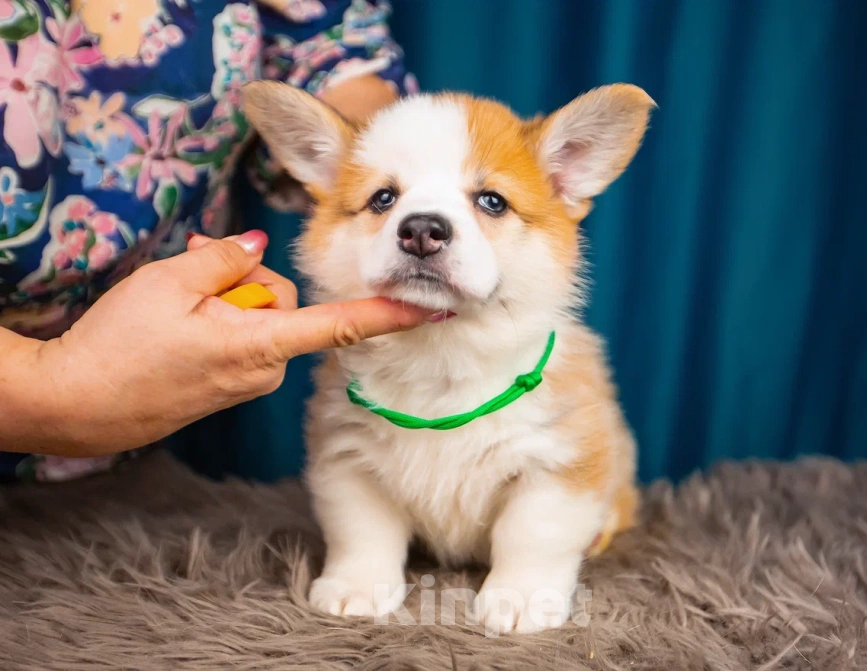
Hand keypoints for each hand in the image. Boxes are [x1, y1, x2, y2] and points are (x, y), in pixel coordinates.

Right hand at [9, 231, 431, 455]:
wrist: (77, 407)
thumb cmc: (119, 346)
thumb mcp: (168, 284)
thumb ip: (224, 261)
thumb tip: (254, 249)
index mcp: (261, 343)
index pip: (342, 327)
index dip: (390, 315)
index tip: (432, 309)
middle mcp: (266, 369)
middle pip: (284, 304)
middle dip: (246, 285)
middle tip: (193, 284)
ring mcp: (248, 382)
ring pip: (262, 320)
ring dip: (228, 304)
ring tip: (176, 314)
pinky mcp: (231, 388)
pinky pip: (244, 340)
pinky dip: (219, 325)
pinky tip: (179, 330)